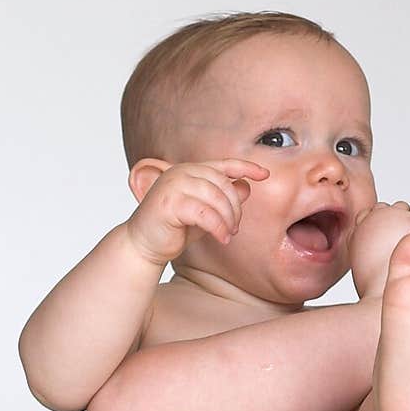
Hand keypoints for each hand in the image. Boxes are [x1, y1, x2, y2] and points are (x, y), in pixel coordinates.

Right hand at [126, 159, 269, 265]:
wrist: (145, 246)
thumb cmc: (175, 228)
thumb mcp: (205, 212)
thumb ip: (223, 199)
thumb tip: (247, 187)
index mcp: (189, 170)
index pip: (223, 164)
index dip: (245, 167)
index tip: (264, 175)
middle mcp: (180, 172)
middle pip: (223, 184)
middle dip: (235, 208)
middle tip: (234, 228)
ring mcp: (173, 185)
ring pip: (216, 198)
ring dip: (228, 220)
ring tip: (227, 234)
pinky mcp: (169, 203)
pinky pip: (205, 213)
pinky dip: (218, 227)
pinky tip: (221, 239)